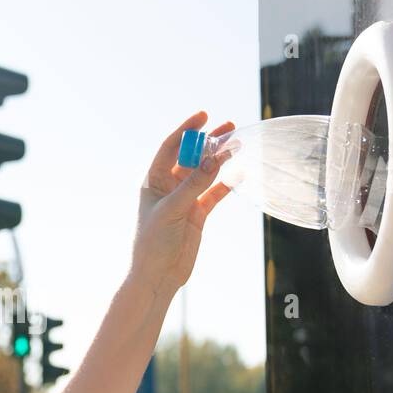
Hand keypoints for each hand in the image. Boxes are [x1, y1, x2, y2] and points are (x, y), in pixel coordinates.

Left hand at [129, 111, 234, 298]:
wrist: (157, 276)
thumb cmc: (153, 242)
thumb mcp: (172, 210)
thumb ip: (193, 185)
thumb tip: (214, 158)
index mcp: (153, 181)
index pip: (170, 147)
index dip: (186, 130)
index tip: (203, 116)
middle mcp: (168, 187)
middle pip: (191, 157)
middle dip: (208, 142)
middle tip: (229, 127)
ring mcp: (184, 200)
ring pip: (205, 173)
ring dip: (220, 160)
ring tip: (238, 144)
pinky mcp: (196, 215)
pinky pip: (214, 194)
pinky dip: (226, 184)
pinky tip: (240, 174)